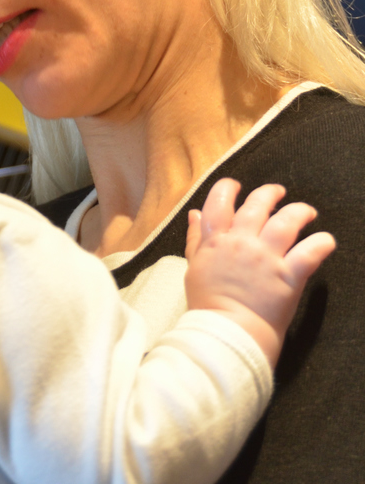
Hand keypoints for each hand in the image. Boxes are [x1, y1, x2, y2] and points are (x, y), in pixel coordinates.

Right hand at [184, 178, 335, 365]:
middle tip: (277, 192)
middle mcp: (242, 242)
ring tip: (306, 211)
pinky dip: (322, 243)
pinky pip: (310, 252)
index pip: (220, 201)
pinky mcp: (289, 276)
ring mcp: (267, 258)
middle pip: (257, 205)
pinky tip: (326, 240)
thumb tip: (194, 214)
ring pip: (286, 222)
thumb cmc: (208, 304)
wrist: (228, 333)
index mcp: (216, 240)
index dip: (228, 188)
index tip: (236, 186)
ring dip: (299, 211)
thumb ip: (196, 238)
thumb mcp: (193, 267)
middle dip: (269, 193)